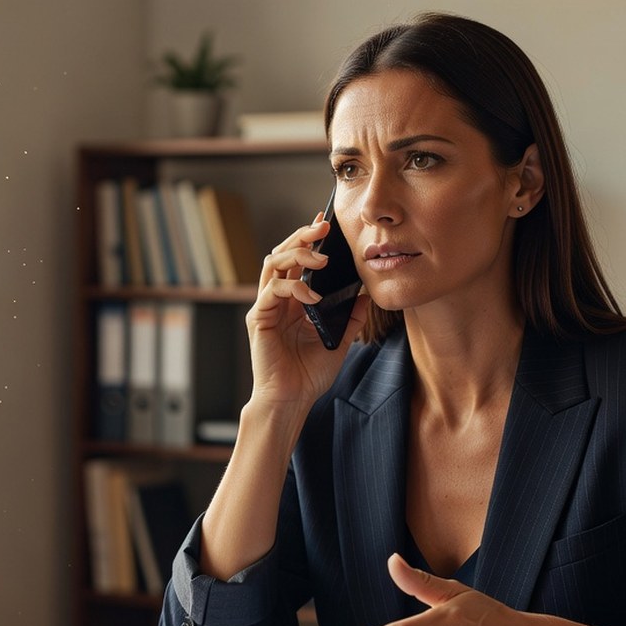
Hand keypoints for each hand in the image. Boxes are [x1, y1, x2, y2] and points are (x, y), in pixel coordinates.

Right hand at [245, 214, 370, 410]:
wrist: (291, 400)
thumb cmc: (309, 375)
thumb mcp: (339, 340)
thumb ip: (350, 316)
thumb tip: (366, 293)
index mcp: (294, 301)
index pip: (298, 260)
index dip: (309, 239)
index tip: (327, 224)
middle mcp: (277, 299)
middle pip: (283, 253)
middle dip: (302, 236)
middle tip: (324, 228)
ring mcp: (267, 306)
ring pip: (273, 263)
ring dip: (296, 253)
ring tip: (321, 258)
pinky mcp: (259, 318)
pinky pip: (272, 290)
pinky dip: (293, 287)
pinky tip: (312, 296)